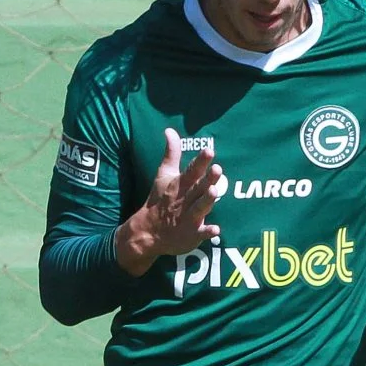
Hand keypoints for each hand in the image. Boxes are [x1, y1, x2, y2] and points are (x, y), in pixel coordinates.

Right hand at [114, 128, 225, 272]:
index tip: (209, 151)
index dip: (200, 161)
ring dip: (207, 201)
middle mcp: (185, 200)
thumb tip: (170, 130)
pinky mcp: (191, 235)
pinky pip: (200, 233)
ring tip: (214, 191)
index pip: (192, 171)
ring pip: (199, 208)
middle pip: (198, 188)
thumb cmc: (160, 199)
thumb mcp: (164, 175)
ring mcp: (188, 218)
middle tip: (218, 169)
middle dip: (207, 180)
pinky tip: (216, 229)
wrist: (147, 231)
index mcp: (180, 185)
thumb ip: (171, 153)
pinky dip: (207, 232)